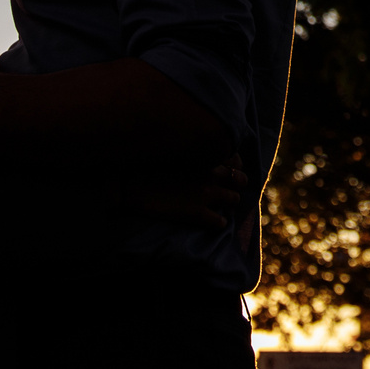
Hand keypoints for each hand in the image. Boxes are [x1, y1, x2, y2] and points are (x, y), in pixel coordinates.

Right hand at [118, 154, 248, 230]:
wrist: (129, 184)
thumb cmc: (144, 161)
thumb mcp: (171, 146)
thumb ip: (189, 146)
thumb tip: (194, 149)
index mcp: (205, 155)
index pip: (235, 158)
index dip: (234, 165)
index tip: (229, 168)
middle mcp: (211, 173)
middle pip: (240, 180)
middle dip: (235, 184)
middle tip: (226, 188)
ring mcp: (206, 194)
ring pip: (234, 200)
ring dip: (228, 202)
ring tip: (219, 205)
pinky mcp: (198, 214)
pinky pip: (220, 222)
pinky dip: (218, 222)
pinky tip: (211, 221)